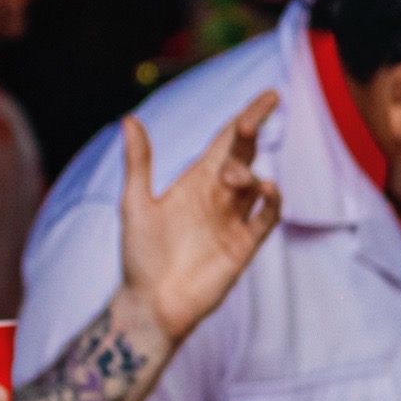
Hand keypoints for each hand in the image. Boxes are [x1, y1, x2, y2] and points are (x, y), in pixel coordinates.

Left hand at [115, 92, 283, 344]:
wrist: (151, 304)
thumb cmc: (139, 256)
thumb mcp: (135, 204)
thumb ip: (139, 163)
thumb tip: (129, 119)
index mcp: (195, 180)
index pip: (227, 140)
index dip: (247, 117)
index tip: (269, 96)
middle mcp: (219, 195)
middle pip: (245, 153)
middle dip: (253, 130)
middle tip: (255, 116)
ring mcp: (234, 219)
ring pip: (256, 183)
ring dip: (249, 172)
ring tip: (233, 177)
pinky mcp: (244, 245)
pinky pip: (266, 218)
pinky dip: (271, 202)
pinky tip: (266, 191)